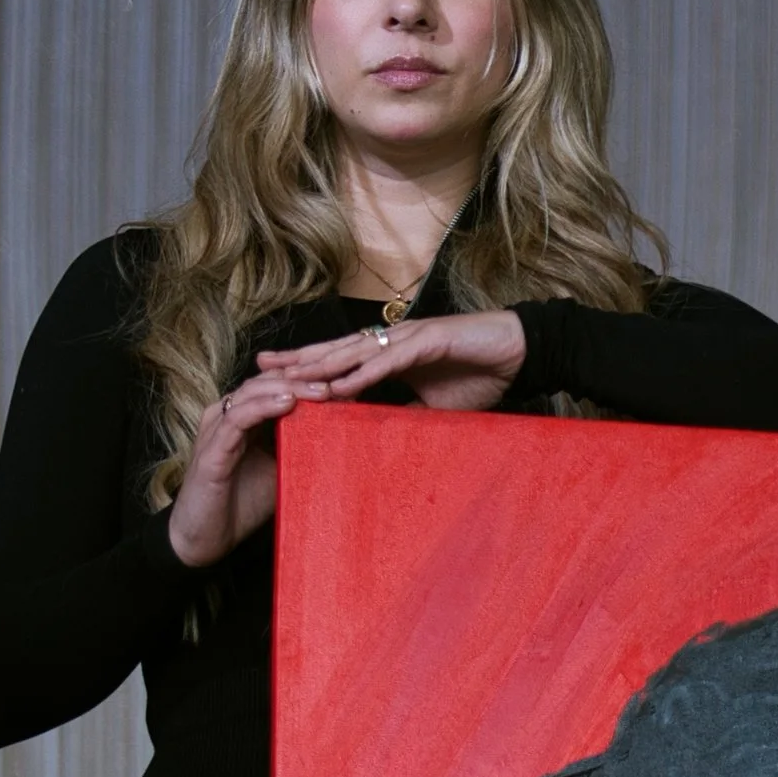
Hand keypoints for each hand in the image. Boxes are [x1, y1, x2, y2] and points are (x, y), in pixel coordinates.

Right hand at [167, 364, 334, 568]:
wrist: (207, 539)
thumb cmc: (242, 504)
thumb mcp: (283, 469)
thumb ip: (302, 446)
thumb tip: (342, 433)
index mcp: (245, 417)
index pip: (278, 385)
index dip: (309, 381)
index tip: (344, 384)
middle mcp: (228, 415)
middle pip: (268, 381)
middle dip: (303, 379)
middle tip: (336, 382)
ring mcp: (217, 428)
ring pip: (253, 392)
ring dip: (288, 388)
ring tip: (320, 391)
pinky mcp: (211, 448)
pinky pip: (237, 418)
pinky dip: (263, 407)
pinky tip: (287, 404)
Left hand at [256, 308, 527, 414]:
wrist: (519, 352)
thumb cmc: (481, 375)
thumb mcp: (436, 407)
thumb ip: (407, 415)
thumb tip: (385, 437)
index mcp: (388, 354)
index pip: (338, 362)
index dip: (306, 369)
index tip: (272, 380)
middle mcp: (390, 342)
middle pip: (333, 351)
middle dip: (296, 360)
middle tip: (258, 367)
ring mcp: (406, 339)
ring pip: (353, 352)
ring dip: (321, 365)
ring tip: (288, 377)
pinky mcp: (427, 342)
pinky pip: (388, 360)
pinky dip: (363, 372)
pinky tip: (340, 384)